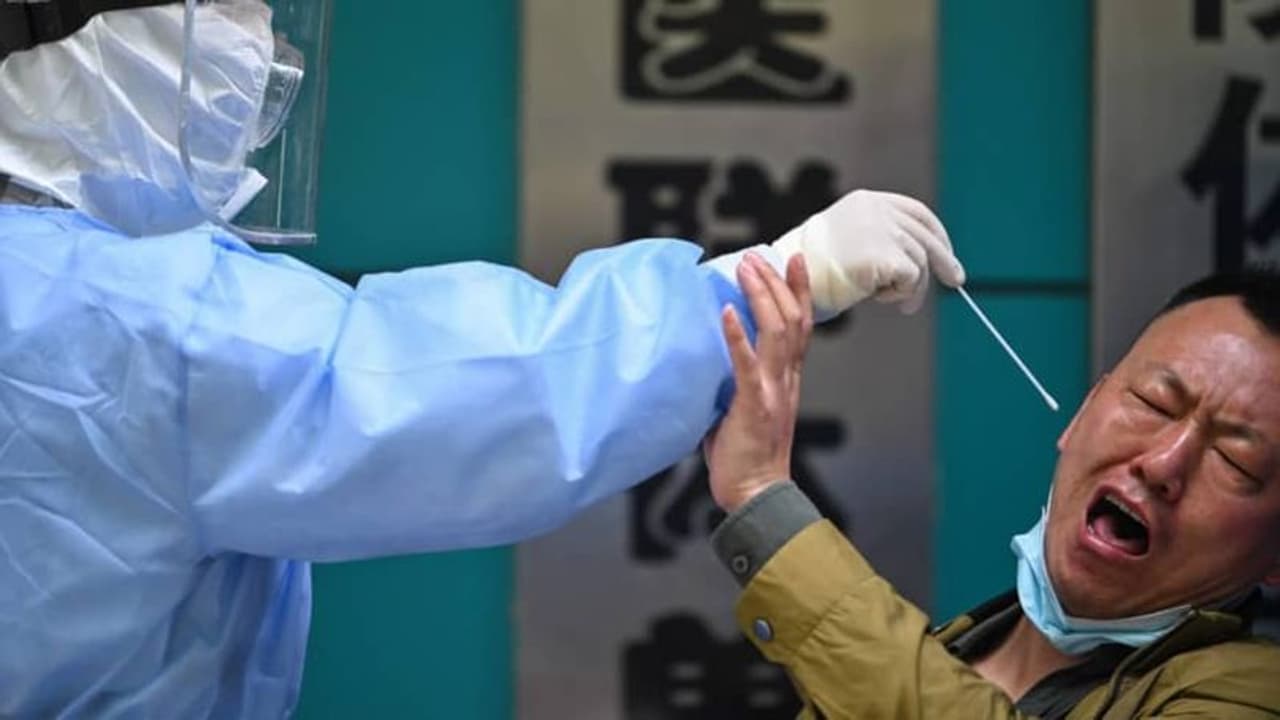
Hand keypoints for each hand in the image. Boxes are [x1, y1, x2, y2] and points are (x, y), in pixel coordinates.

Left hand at [704, 252, 812, 512]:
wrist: (757, 496)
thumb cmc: (745, 459)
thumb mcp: (744, 410)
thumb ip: (736, 383)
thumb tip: (709, 359)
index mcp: (787, 380)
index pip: (801, 325)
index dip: (799, 291)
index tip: (794, 260)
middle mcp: (786, 380)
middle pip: (792, 320)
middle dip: (778, 283)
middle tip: (760, 255)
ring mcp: (772, 391)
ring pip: (777, 332)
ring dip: (761, 296)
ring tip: (745, 268)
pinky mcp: (753, 405)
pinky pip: (747, 364)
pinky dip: (737, 336)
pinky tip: (726, 312)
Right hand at [770, 189, 965, 315]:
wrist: (786, 277)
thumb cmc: (810, 268)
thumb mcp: (848, 241)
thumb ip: (879, 240)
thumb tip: (919, 259)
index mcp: (868, 202)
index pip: (916, 213)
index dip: (936, 233)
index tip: (944, 252)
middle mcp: (878, 211)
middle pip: (925, 236)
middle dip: (944, 260)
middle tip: (956, 280)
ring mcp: (883, 231)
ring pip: (920, 262)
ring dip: (912, 288)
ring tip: (896, 302)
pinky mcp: (885, 255)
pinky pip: (911, 278)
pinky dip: (901, 293)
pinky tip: (880, 298)